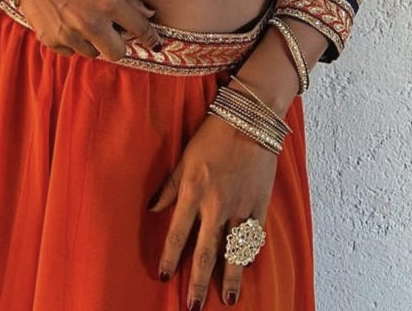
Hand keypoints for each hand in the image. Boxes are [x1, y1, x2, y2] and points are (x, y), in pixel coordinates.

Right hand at [10, 0, 162, 60]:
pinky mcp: (51, 40)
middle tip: (112, 31)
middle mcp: (91, 22)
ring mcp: (69, 34)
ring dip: (94, 42)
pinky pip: (71, 51)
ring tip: (84, 20)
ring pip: (93, 53)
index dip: (151, 38)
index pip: (139, 29)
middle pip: (117, 54)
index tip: (155, 44)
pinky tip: (67, 22)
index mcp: (108, 2)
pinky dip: (73, 42)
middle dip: (118, 44)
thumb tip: (148, 14)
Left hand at [148, 114, 277, 307]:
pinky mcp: (259, 203)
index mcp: (194, 191)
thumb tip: (152, 208)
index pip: (177, 233)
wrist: (250, 119)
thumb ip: (170, 186)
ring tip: (226, 300)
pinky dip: (249, 254)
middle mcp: (216, 203)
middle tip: (192, 306)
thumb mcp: (185, 156)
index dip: (169, 256)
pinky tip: (246, 269)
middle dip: (196, 281)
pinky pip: (254, 235)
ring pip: (233, 251)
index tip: (162, 276)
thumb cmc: (213, 134)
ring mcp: (240, 206)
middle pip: (204, 251)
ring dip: (228, 278)